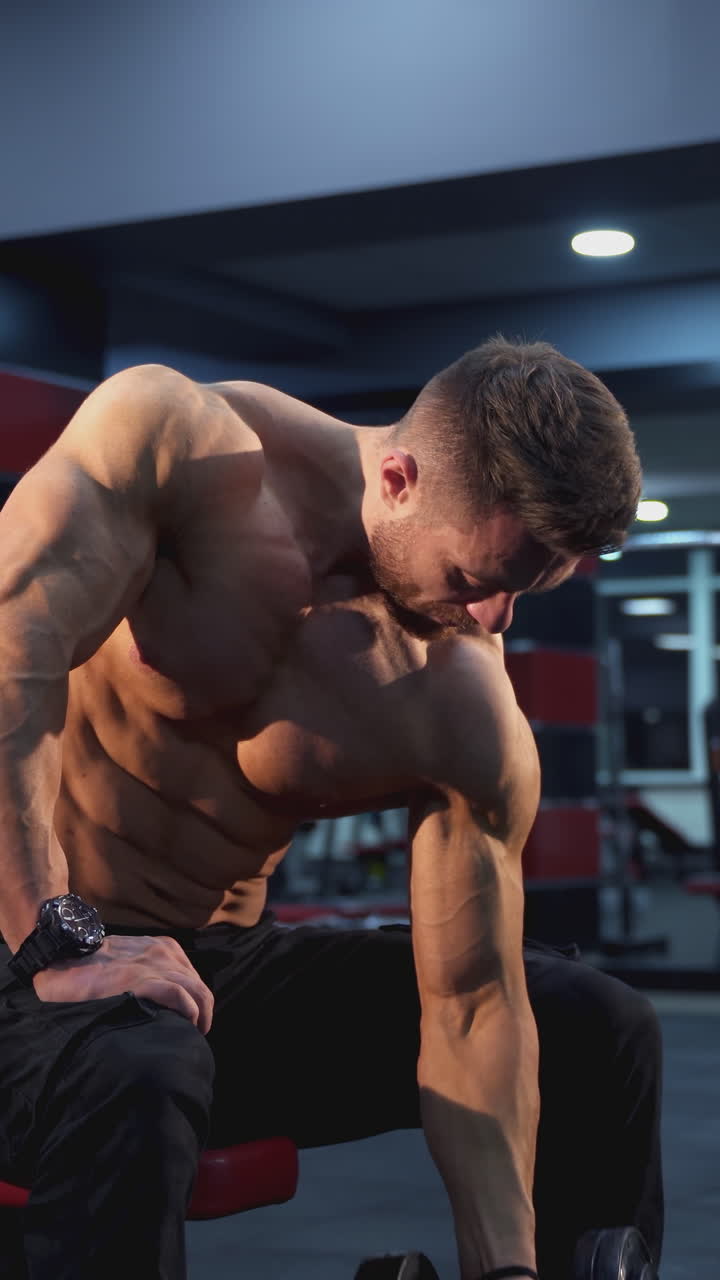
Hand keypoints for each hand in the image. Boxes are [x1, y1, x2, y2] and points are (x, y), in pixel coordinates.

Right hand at [32, 933, 213, 1033]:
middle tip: (195, 1033)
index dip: (196, 1000)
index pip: (193, 977)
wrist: (62, 963)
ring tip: (192, 1036)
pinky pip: (180, 998)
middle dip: (203, 1011)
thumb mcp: (127, 961)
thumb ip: (147, 973)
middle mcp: (163, 953)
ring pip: (196, 992)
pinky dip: (188, 1013)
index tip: (191, 1020)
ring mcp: (154, 966)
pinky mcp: (143, 980)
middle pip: (199, 986)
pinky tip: (183, 1026)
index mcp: (162, 947)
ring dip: (200, 1016)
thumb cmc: (90, 968)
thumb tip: (163, 1002)